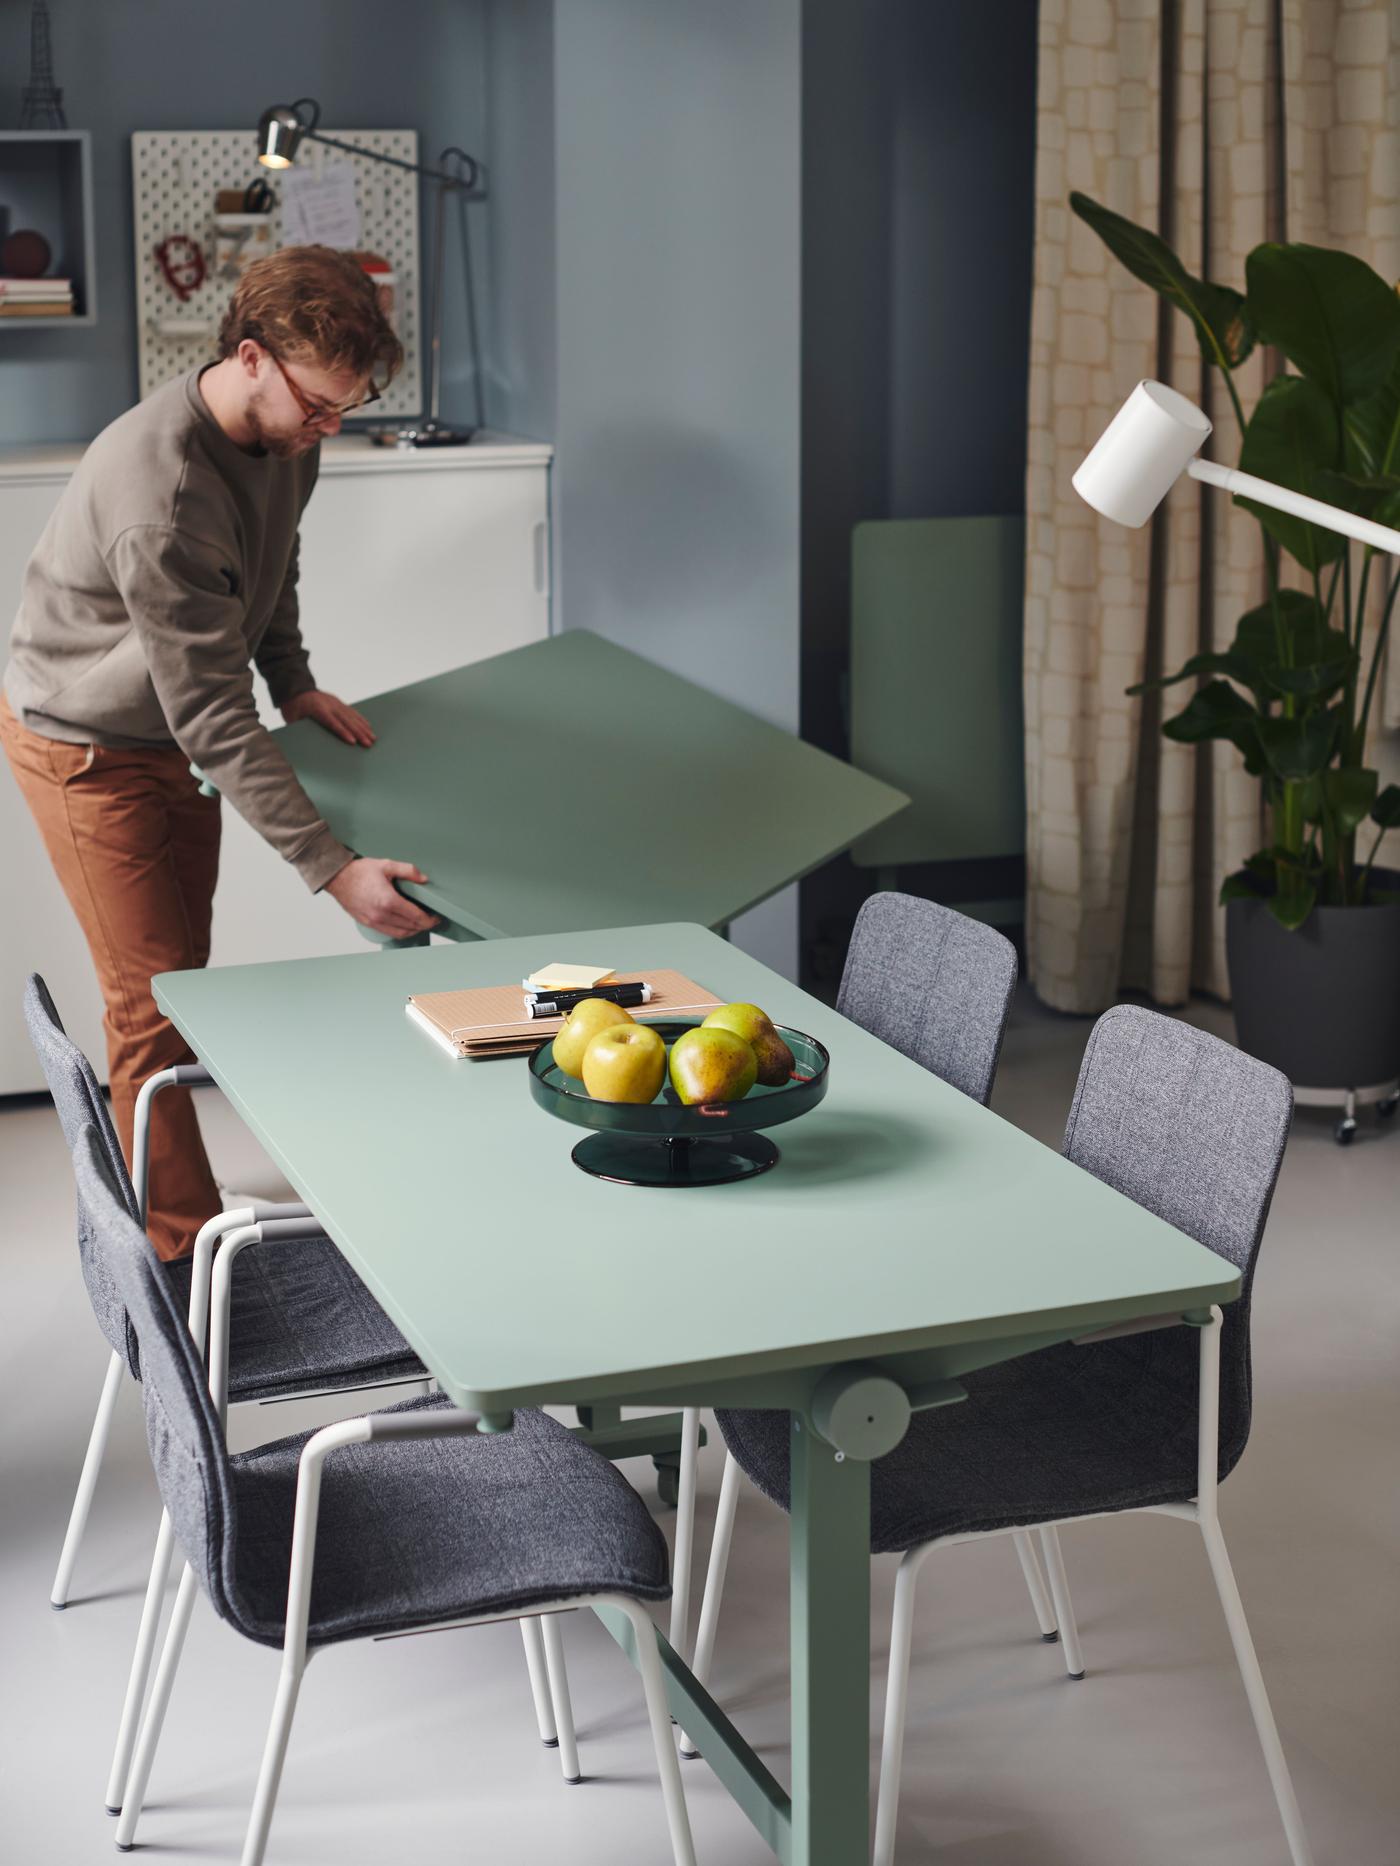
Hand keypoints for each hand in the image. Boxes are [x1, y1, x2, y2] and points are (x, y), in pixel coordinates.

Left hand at [281, 689, 375, 747]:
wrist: (294, 688)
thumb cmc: (292, 706)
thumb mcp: (292, 718)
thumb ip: (303, 729)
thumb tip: (312, 743)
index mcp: (317, 708)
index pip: (332, 722)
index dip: (343, 732)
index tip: (353, 742)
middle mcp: (329, 704)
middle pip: (346, 720)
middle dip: (359, 733)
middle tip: (368, 744)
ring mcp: (335, 702)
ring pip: (352, 716)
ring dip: (363, 728)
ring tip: (373, 738)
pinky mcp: (338, 701)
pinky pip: (352, 711)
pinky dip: (361, 720)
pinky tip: (369, 726)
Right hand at [325, 857, 440, 937]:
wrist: (336, 877)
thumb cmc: (358, 871)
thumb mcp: (386, 865)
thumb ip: (408, 871)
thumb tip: (424, 879)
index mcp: (388, 900)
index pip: (416, 916)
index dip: (430, 919)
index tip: (436, 917)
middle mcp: (381, 915)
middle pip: (410, 927)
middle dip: (424, 925)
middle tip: (432, 920)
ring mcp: (373, 921)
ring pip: (400, 933)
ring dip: (413, 931)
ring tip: (421, 924)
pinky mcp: (367, 923)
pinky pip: (388, 933)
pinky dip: (400, 932)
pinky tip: (405, 925)